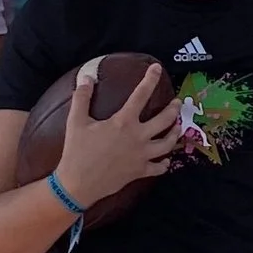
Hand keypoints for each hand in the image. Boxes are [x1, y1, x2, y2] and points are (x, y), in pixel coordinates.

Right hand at [54, 65, 181, 209]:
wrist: (78, 184)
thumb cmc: (77, 152)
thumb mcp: (75, 122)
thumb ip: (82, 98)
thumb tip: (86, 77)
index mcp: (123, 122)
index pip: (141, 95)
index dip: (150, 79)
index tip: (156, 68)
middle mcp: (138, 137)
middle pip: (165, 120)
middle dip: (173, 109)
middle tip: (176, 103)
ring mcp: (142, 156)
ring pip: (168, 143)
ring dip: (175, 133)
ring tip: (177, 126)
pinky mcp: (140, 172)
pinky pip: (159, 167)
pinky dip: (164, 163)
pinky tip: (165, 160)